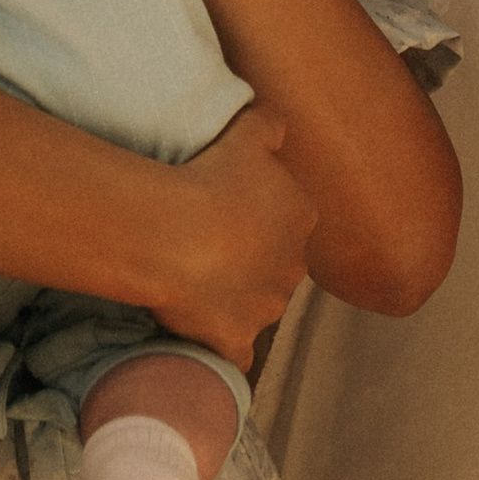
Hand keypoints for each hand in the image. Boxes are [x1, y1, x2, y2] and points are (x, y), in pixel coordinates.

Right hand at [155, 110, 316, 362]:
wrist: (177, 235)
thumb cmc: (211, 177)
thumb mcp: (246, 133)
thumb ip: (270, 126)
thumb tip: (278, 129)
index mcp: (301, 217)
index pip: (291, 221)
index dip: (261, 219)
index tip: (230, 214)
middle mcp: (293, 267)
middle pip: (279, 266)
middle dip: (254, 262)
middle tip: (211, 247)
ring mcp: (267, 309)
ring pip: (259, 307)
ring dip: (236, 300)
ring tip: (196, 283)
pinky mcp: (238, 341)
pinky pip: (237, 353)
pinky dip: (224, 348)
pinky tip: (203, 336)